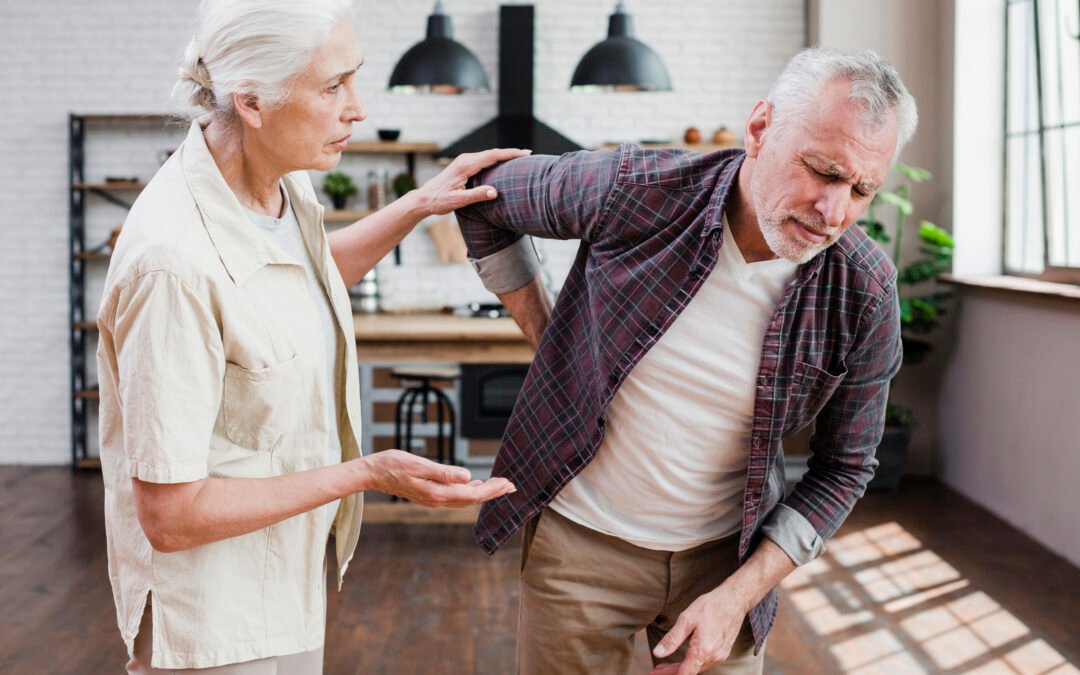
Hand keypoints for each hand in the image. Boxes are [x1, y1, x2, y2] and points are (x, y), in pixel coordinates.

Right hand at [362, 449, 514, 506]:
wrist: (372, 473)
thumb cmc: (393, 464)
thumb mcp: (420, 464)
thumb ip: (444, 472)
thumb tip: (468, 477)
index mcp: (438, 493)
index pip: (472, 494)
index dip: (492, 490)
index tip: (508, 484)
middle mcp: (437, 499)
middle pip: (472, 499)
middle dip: (492, 492)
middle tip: (511, 486)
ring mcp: (432, 499)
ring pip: (464, 499)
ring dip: (482, 492)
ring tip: (498, 485)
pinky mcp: (428, 495)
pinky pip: (455, 496)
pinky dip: (468, 491)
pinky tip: (474, 485)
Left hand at [415, 148, 531, 215]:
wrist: (424, 199)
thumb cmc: (439, 201)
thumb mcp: (458, 201)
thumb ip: (476, 195)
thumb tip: (495, 192)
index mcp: (465, 165)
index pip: (492, 156)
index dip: (510, 154)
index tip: (525, 153)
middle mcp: (465, 159)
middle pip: (493, 153)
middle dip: (511, 153)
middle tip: (528, 155)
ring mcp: (464, 161)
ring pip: (488, 155)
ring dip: (504, 156)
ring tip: (520, 158)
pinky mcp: (463, 165)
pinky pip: (483, 159)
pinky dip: (495, 160)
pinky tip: (503, 164)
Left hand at [649, 585, 749, 674]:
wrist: (734, 600)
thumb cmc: (710, 606)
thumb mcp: (687, 619)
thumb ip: (672, 639)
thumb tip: (658, 653)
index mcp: (703, 650)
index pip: (684, 673)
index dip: (668, 674)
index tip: (655, 672)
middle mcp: (714, 657)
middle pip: (690, 671)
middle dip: (672, 672)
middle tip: (657, 669)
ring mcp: (720, 655)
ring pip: (698, 667)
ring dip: (682, 668)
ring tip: (667, 665)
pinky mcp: (723, 651)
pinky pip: (706, 662)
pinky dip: (693, 662)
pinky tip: (685, 658)